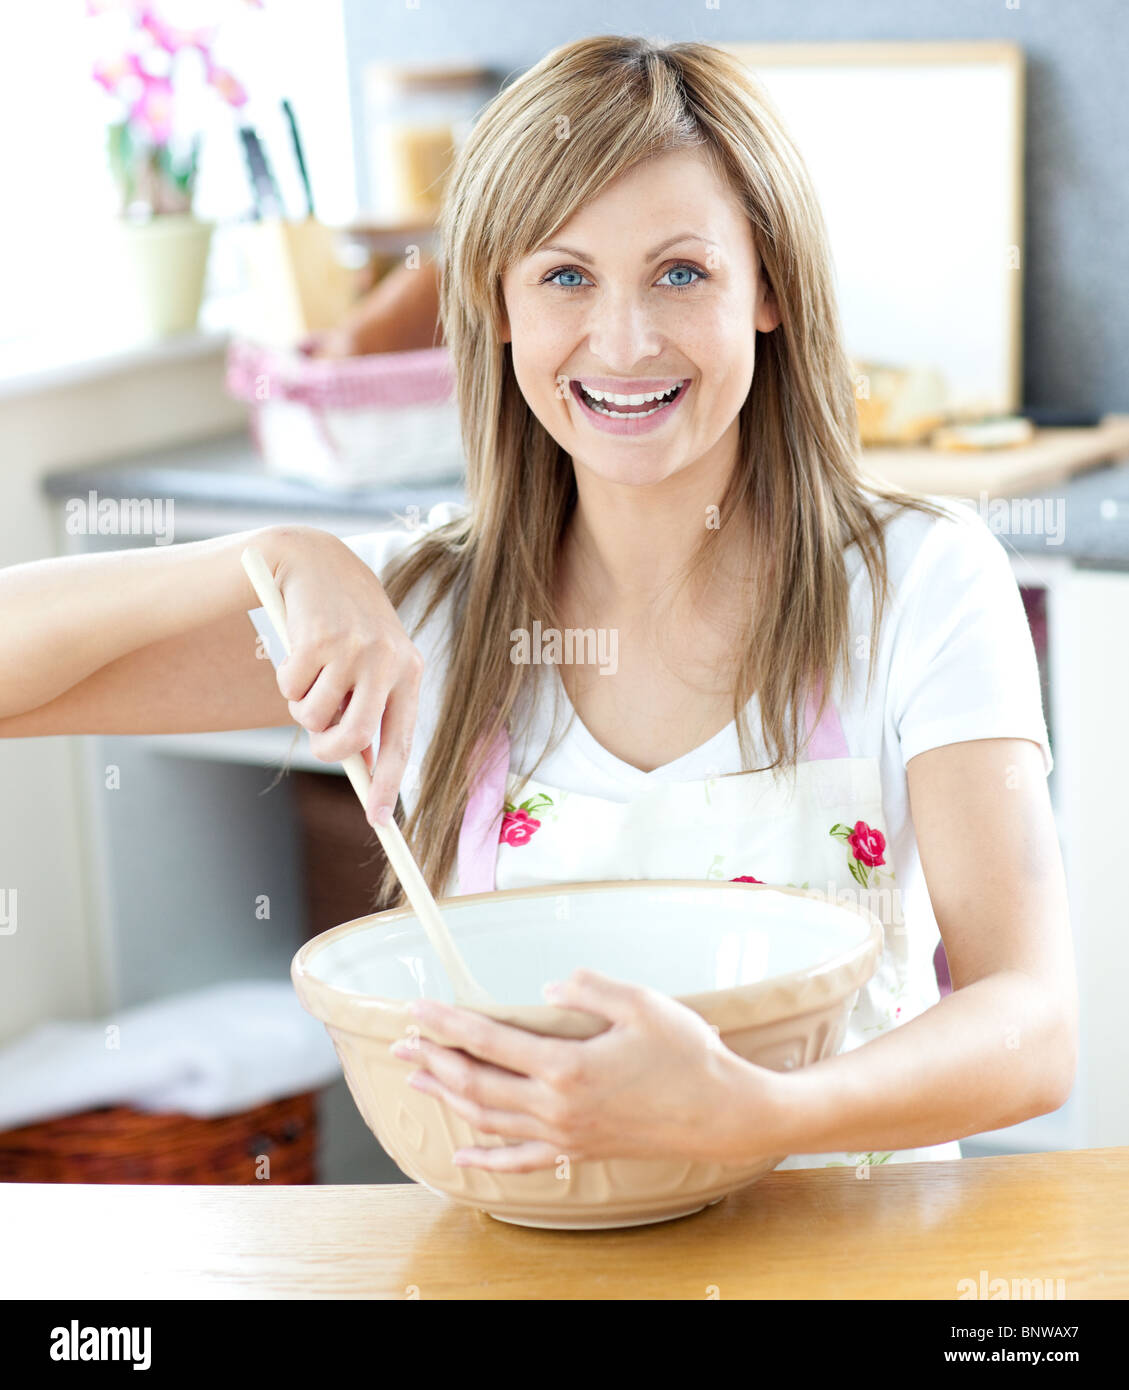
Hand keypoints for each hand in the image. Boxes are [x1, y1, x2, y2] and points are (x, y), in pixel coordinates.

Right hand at [258, 525, 422, 824]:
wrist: (319, 562)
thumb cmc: (347, 625)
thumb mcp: (371, 664)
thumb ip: (370, 710)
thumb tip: (363, 768)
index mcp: (409, 672)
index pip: (400, 742)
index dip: (389, 785)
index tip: (380, 821)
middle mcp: (387, 661)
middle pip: (352, 739)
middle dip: (327, 750)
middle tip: (319, 741)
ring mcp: (352, 648)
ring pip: (313, 717)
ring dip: (301, 708)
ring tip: (311, 678)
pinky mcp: (317, 638)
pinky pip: (289, 689)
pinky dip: (286, 681)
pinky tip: (299, 654)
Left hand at [390, 968, 785, 1171]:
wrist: (722, 1113)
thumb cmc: (686, 1053)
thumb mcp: (642, 1003)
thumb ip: (589, 989)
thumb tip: (545, 990)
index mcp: (567, 1064)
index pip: (489, 1041)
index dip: (448, 1024)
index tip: (417, 1009)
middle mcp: (557, 1105)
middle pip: (477, 1083)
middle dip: (434, 1059)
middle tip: (401, 1041)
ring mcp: (565, 1133)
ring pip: (490, 1119)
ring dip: (448, 1097)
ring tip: (418, 1077)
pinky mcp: (579, 1151)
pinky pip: (520, 1159)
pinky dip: (486, 1157)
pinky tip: (461, 1152)